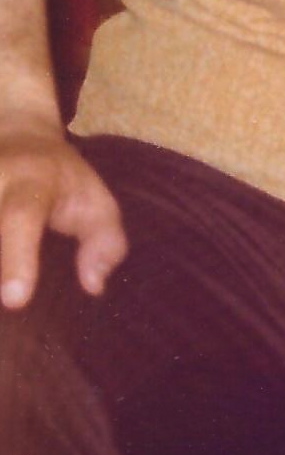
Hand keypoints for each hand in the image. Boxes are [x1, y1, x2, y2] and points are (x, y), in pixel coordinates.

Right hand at [0, 122, 126, 308]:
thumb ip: (105, 242)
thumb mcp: (95, 200)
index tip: (15, 300)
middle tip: (5, 319)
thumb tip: (93, 286)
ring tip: (3, 319)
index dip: (17, 259)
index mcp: (29, 181)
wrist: (15, 135)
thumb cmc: (60, 180)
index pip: (19, 217)